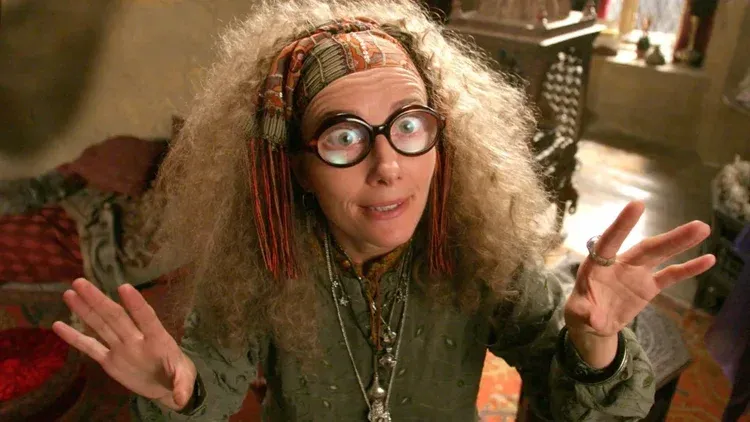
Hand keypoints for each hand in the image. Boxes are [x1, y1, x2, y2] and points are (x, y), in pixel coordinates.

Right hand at [52, 278, 196, 410]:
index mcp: (157, 339)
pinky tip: (59, 325)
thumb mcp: (185, 380)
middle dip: (99, 300)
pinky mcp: (109, 360)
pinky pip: (90, 347)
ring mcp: (121, 347)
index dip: (136, 304)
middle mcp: (135, 338)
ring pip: (101, 325)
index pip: (146, 318)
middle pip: (115, 316)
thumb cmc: (179, 374)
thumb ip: (182, 387)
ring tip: (70, 292)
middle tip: (81, 282)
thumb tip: (181, 399)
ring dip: (86, 309)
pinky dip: (75, 338)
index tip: (124, 287)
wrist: (167, 383)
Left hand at [564, 201, 715, 366]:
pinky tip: (709, 259)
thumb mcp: (576, 313)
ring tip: (703, 229)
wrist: (593, 322)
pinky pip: (671, 275)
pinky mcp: (649, 286)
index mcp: (599, 264)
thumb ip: (582, 311)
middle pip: (647, 247)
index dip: (622, 225)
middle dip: (669, 237)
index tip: (638, 205)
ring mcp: (637, 273)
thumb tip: (590, 315)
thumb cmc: (581, 311)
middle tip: (697, 224)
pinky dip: (689, 268)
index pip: (610, 241)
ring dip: (681, 243)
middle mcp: (621, 263)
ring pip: (661, 255)